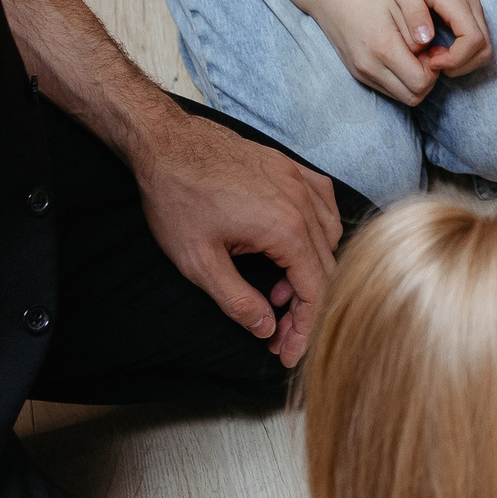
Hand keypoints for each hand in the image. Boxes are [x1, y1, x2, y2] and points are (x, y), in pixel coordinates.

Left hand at [129, 108, 344, 366]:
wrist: (166, 144)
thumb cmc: (177, 199)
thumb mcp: (199, 263)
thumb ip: (237, 300)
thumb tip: (266, 328)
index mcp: (285, 229)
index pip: (314, 290)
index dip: (305, 328)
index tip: (289, 353)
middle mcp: (303, 203)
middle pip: (326, 268)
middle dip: (306, 307)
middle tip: (279, 332)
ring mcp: (301, 181)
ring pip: (330, 238)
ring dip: (311, 271)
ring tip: (277, 290)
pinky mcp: (291, 168)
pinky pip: (324, 206)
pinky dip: (319, 233)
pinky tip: (296, 245)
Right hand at [299, 0, 441, 106]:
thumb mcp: (398, 7)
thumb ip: (416, 36)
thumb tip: (429, 56)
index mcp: (384, 48)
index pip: (420, 82)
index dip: (434, 70)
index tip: (434, 50)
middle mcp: (371, 67)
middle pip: (413, 97)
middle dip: (427, 80)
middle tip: (428, 56)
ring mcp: (362, 73)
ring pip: (401, 97)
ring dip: (414, 82)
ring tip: (414, 56)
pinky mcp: (357, 74)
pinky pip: (387, 89)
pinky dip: (400, 80)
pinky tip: (401, 58)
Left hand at [383, 0, 493, 78]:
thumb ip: (412, 13)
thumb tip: (425, 42)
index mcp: (456, 1)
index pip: (473, 40)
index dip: (455, 59)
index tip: (430, 60)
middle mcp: (472, 7)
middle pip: (485, 49)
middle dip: (460, 65)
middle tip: (431, 62)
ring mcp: (474, 11)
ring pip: (484, 49)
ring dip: (462, 63)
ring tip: (433, 57)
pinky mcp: (470, 15)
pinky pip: (476, 43)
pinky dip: (461, 56)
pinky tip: (436, 50)